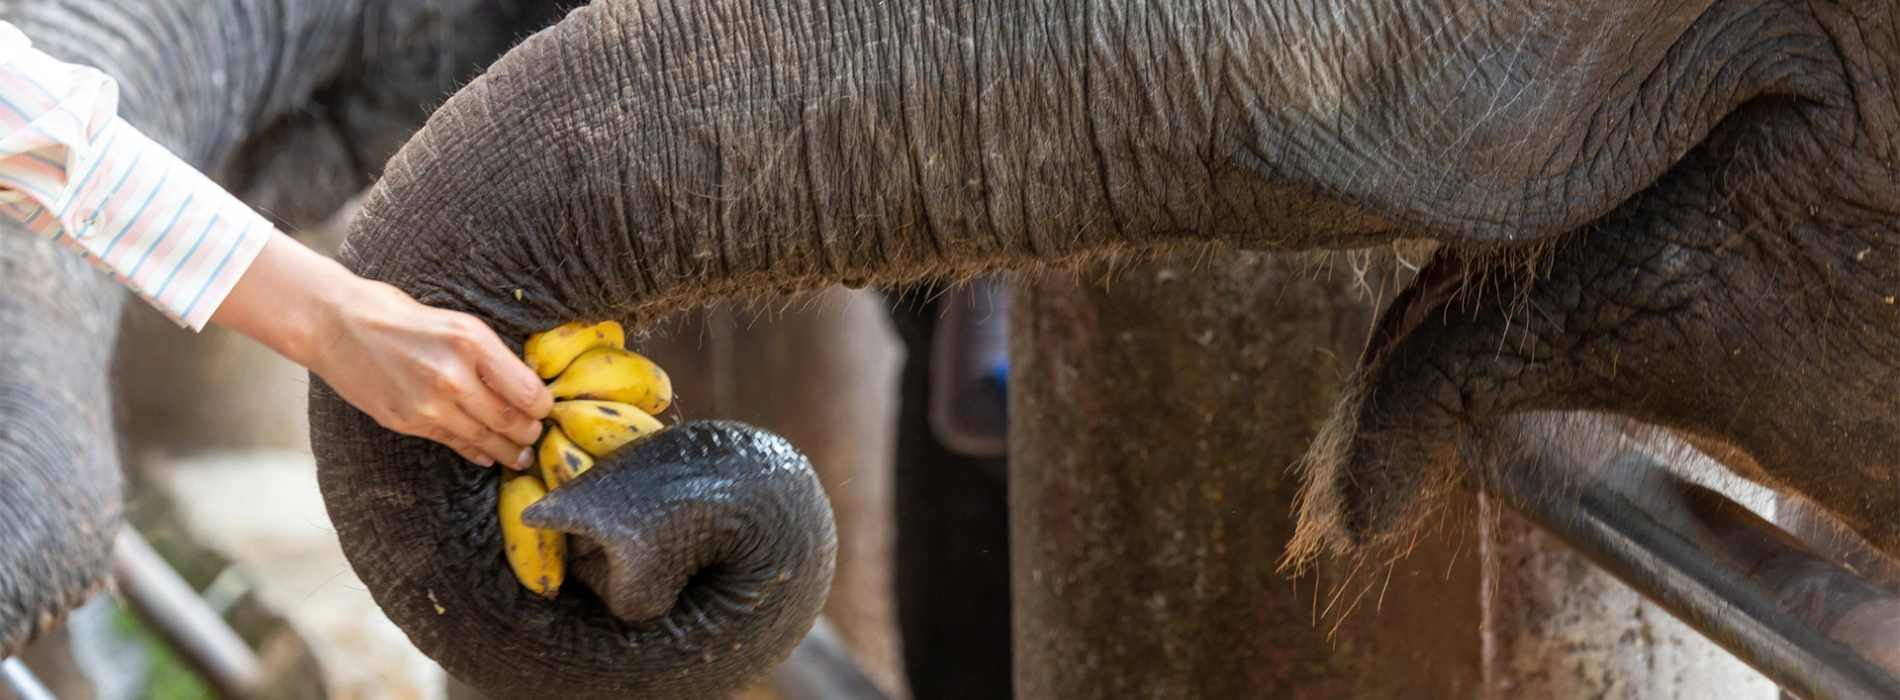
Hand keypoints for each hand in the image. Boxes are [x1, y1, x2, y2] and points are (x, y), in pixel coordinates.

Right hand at [213, 233, 552, 467]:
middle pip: (509, 419)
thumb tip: (523, 383)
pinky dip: (474, 451)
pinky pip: (452, 443)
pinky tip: (486, 455)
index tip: (545, 409)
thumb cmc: (398, 315)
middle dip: (529, 432)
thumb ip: (488, 354)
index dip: (542, 406)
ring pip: (483, 438)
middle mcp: (453, 376)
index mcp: (471, 342)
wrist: (336, 324)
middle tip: (537, 436)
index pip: (526, 390)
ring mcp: (428, 403)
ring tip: (520, 456)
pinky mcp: (407, 421)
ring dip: (507, 451)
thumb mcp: (455, 322)